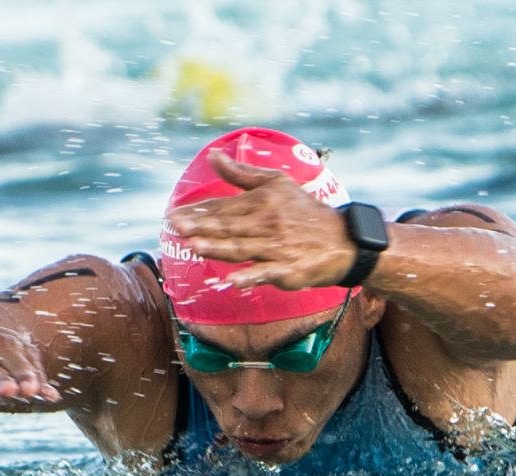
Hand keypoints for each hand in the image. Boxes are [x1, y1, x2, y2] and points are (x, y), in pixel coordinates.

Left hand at [164, 150, 356, 289]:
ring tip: (194, 247)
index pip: (224, 207)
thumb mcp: (277, 184)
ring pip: (242, 248)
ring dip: (218, 248)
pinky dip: (252, 276)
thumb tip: (213, 156)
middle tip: (174, 227)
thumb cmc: (304, 212)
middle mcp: (268, 223)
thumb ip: (241, 173)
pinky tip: (234, 280)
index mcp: (262, 201)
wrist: (342, 240)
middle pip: (228, 227)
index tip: (173, 215)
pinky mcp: (288, 270)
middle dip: (200, 227)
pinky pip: (267, 273)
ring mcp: (277, 248)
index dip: (198, 212)